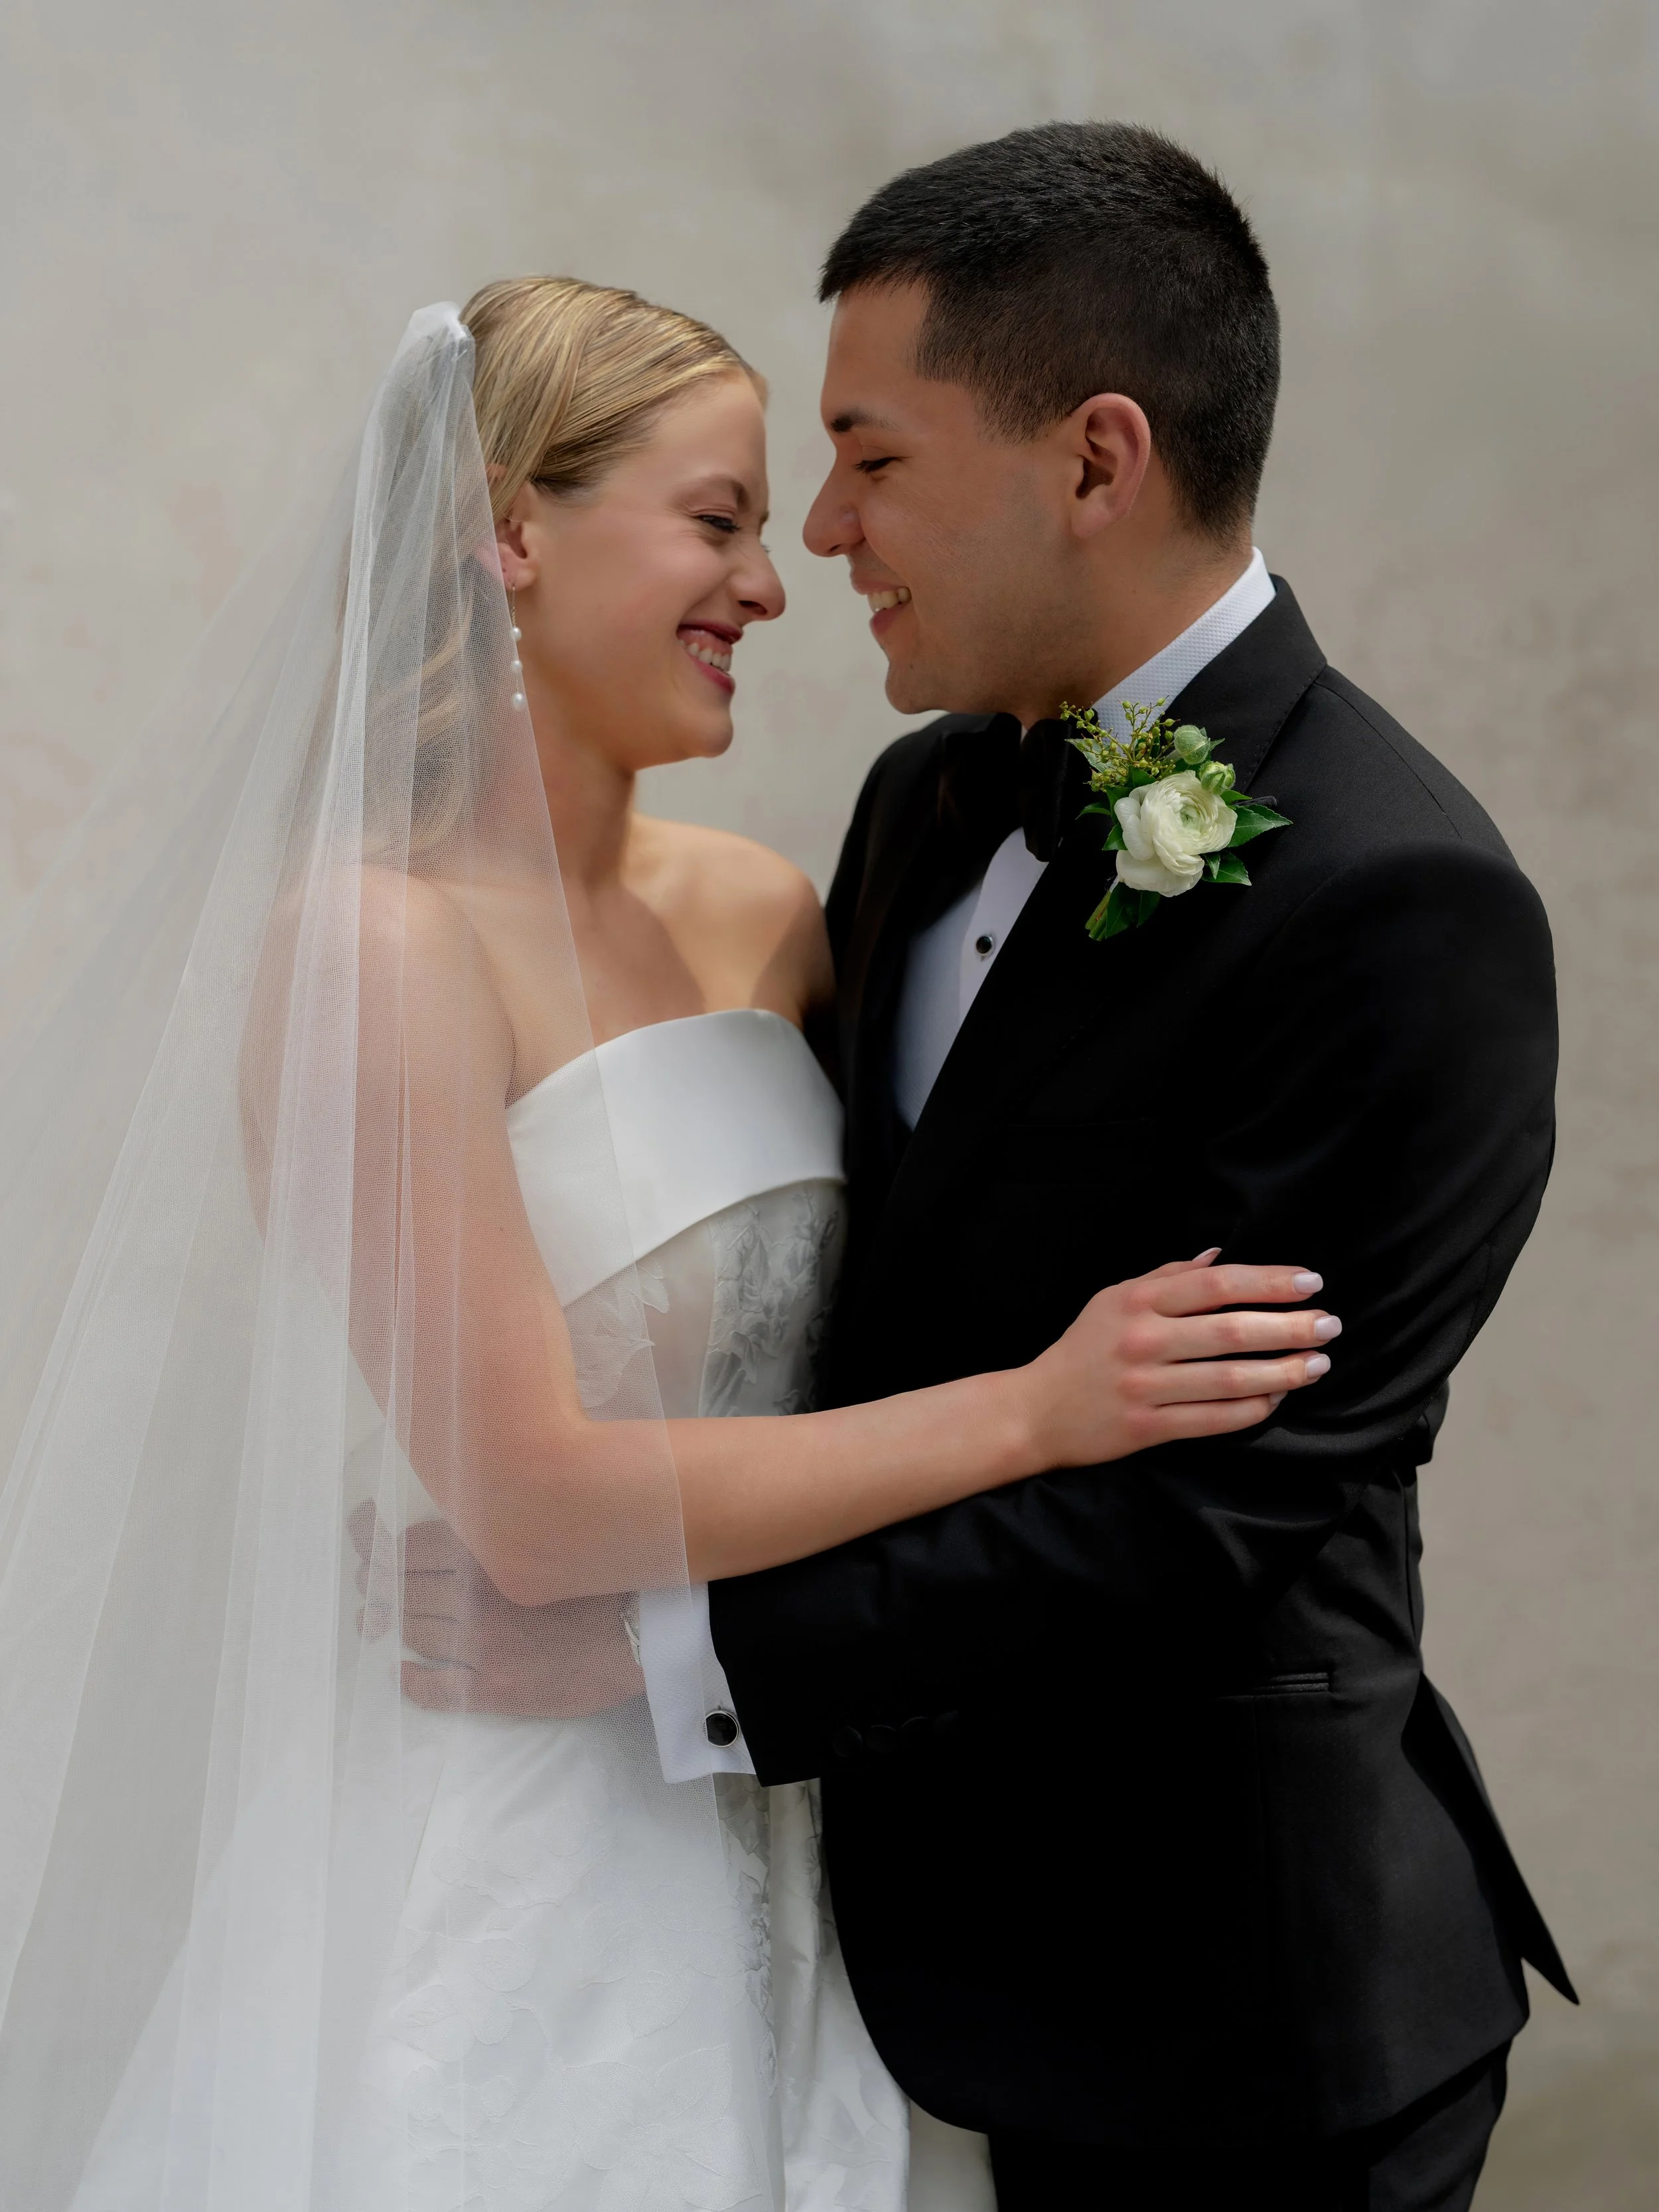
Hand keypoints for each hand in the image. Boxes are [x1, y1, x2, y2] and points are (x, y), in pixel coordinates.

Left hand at [347, 1503, 646, 1715]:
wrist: (646, 1629)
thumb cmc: (612, 1571)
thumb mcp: (555, 1530)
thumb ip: (509, 1523)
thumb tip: (478, 1509)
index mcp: (486, 1553)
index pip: (409, 1544)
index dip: (375, 1537)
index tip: (361, 1525)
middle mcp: (472, 1599)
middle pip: (405, 1589)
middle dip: (380, 1581)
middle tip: (368, 1577)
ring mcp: (479, 1646)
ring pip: (416, 1630)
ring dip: (391, 1621)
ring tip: (374, 1615)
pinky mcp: (494, 1687)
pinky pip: (437, 1686)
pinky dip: (413, 1678)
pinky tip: (403, 1672)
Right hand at [1018, 1250, 1339, 1467]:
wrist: (1035, 1411)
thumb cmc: (1082, 1349)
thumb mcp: (1113, 1299)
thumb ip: (1166, 1277)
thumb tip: (1219, 1254)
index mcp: (1137, 1301)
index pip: (1218, 1284)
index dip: (1270, 1281)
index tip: (1311, 1282)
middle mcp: (1142, 1340)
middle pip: (1232, 1330)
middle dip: (1291, 1326)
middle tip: (1330, 1324)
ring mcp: (1145, 1386)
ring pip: (1231, 1379)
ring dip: (1284, 1371)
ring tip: (1319, 1364)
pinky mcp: (1148, 1428)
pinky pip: (1215, 1420)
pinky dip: (1253, 1410)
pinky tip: (1278, 1399)